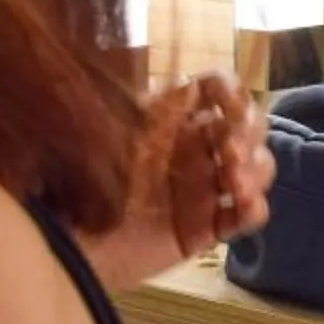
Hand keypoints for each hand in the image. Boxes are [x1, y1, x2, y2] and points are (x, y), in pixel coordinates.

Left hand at [79, 74, 274, 290]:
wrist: (67, 247)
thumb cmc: (75, 184)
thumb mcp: (95, 132)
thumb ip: (129, 105)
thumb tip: (173, 77)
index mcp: (169, 117)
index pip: (216, 88)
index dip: (232, 91)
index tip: (227, 108)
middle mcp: (192, 147)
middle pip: (248, 124)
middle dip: (249, 133)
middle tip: (229, 154)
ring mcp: (203, 187)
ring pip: (257, 166)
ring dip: (256, 169)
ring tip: (233, 185)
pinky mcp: (206, 228)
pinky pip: (248, 214)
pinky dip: (255, 207)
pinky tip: (240, 207)